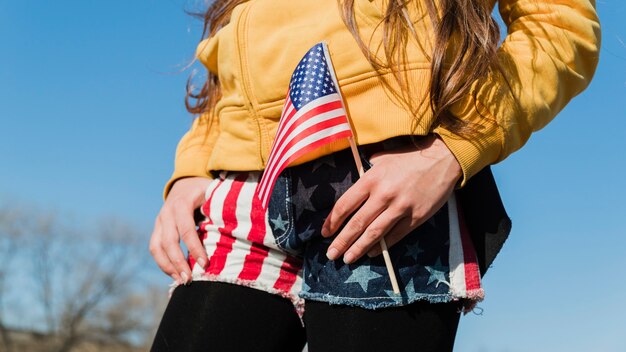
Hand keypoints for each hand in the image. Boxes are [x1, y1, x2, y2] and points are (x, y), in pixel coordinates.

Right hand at [149, 177, 211, 283]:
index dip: (194, 247)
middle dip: (178, 262)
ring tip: (181, 280)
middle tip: (189, 279)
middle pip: (168, 241)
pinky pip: (155, 248)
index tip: (205, 264)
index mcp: (182, 203)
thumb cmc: (206, 191)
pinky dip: (163, 263)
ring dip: (167, 266)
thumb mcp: (214, 194)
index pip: (186, 229)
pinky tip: (175, 274)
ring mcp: (159, 221)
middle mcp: (167, 212)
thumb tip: (233, 229)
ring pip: (156, 247)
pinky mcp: (157, 229)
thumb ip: (218, 209)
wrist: (186, 182)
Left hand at [321, 135, 461, 262]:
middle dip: (341, 241)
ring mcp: (400, 207)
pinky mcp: (416, 217)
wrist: (443, 159)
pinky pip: (395, 236)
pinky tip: (372, 253)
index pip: (345, 205)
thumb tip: (355, 183)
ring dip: (358, 249)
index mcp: (371, 179)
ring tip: (348, 259)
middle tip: (331, 254)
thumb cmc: (410, 158)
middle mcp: (383, 194)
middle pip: (357, 223)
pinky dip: (382, 246)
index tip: (325, 233)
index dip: (332, 221)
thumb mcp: (383, 159)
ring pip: (374, 234)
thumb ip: (367, 172)